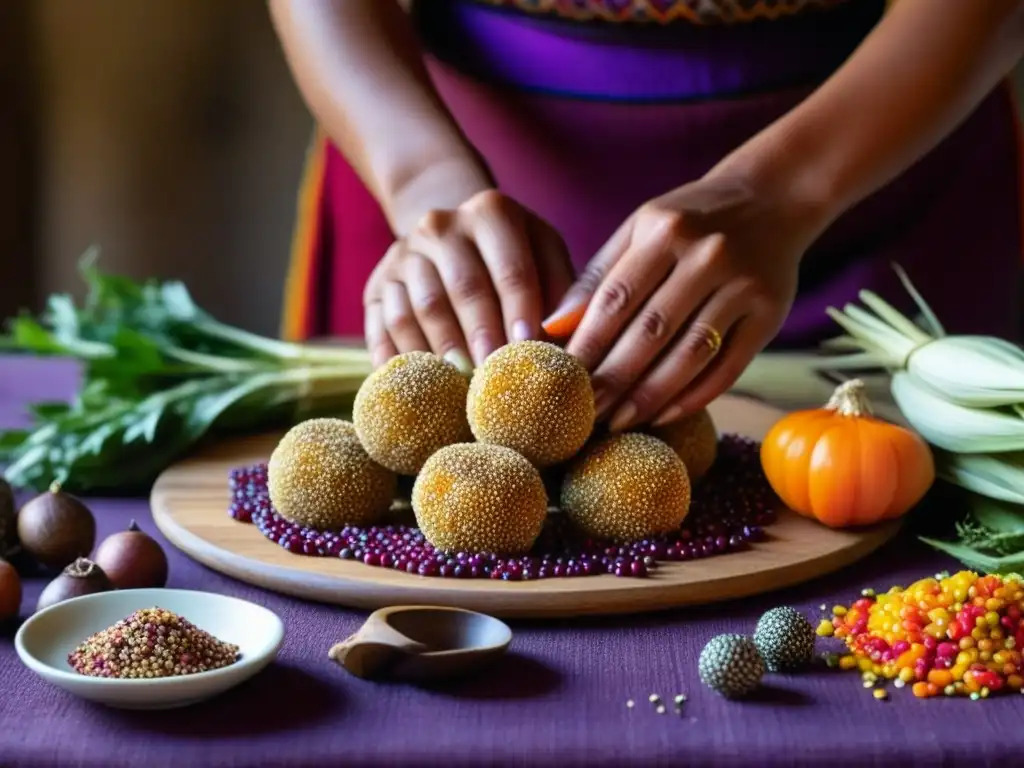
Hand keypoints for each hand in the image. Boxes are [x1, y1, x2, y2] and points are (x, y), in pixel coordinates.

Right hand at [363, 190, 573, 368]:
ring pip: (420, 308)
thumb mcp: (545, 257)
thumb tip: (567, 336)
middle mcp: (441, 225)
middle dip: (482, 334)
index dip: (521, 310)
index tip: (528, 348)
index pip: (511, 267)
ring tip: (459, 386)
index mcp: (492, 212)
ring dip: (442, 350)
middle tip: (495, 376)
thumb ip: (564, 294)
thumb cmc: (514, 257)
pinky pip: (383, 325)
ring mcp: (402, 254)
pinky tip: (418, 385)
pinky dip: (400, 358)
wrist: (452, 235)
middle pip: (463, 287)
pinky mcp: (377, 285)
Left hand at [547, 174, 820, 429]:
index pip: (617, 298)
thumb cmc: (691, 219)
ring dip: (651, 396)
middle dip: (614, 378)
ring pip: (690, 355)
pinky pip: (728, 367)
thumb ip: (598, 275)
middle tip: (586, 413)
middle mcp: (708, 255)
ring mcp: (743, 286)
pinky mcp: (771, 314)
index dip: (588, 344)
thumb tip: (553, 326)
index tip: (564, 379)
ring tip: (619, 421)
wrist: (775, 198)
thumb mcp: (641, 229)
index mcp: (666, 230)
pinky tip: (664, 415)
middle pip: (652, 331)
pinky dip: (694, 397)